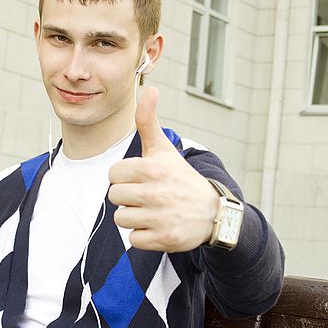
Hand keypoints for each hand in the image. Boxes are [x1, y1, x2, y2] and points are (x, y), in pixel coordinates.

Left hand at [107, 86, 219, 251]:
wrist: (214, 213)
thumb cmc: (181, 178)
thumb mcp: (164, 150)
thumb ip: (148, 122)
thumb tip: (150, 88)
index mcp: (152, 168)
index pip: (113, 175)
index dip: (124, 178)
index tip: (141, 179)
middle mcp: (156, 192)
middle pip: (115, 197)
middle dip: (128, 198)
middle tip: (148, 196)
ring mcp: (160, 217)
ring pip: (121, 219)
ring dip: (134, 217)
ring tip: (152, 211)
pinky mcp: (164, 239)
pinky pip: (133, 239)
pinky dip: (143, 236)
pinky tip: (158, 226)